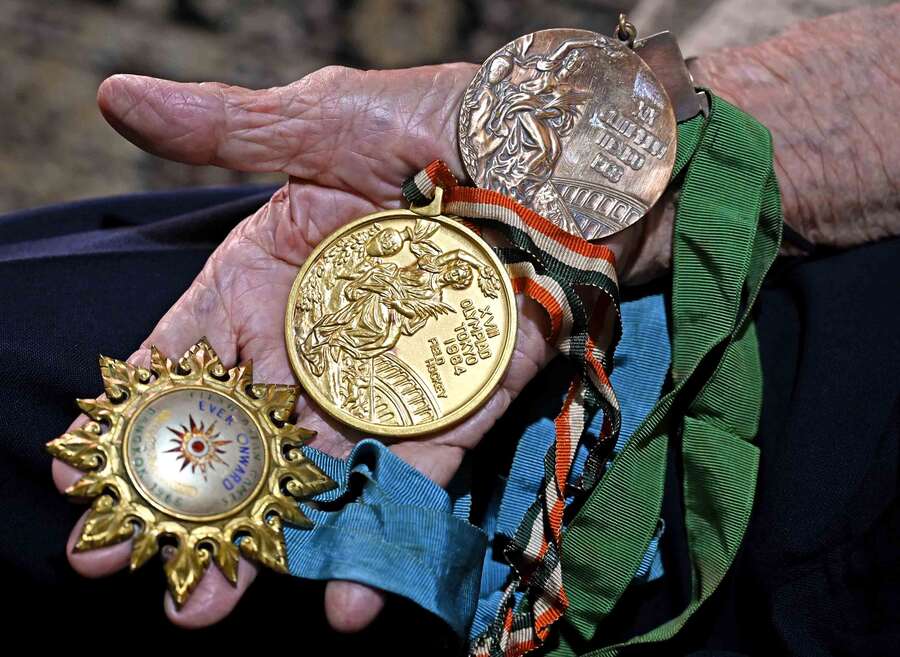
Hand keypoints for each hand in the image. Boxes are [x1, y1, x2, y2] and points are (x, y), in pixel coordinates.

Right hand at [50, 64, 569, 630]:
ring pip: (322, 470)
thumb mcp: (327, 119)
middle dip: (194, 498)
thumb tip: (117, 97)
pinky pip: (418, 476)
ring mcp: (391, 381)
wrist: (564, 150)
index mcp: (272, 274)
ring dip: (276, 540)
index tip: (78, 468)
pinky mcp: (463, 407)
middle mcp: (323, 339)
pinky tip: (346, 596)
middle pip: (247, 432)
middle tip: (129, 564)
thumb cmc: (443, 118)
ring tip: (214, 604)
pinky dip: (385, 529)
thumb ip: (226, 128)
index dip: (137, 407)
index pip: (190, 353)